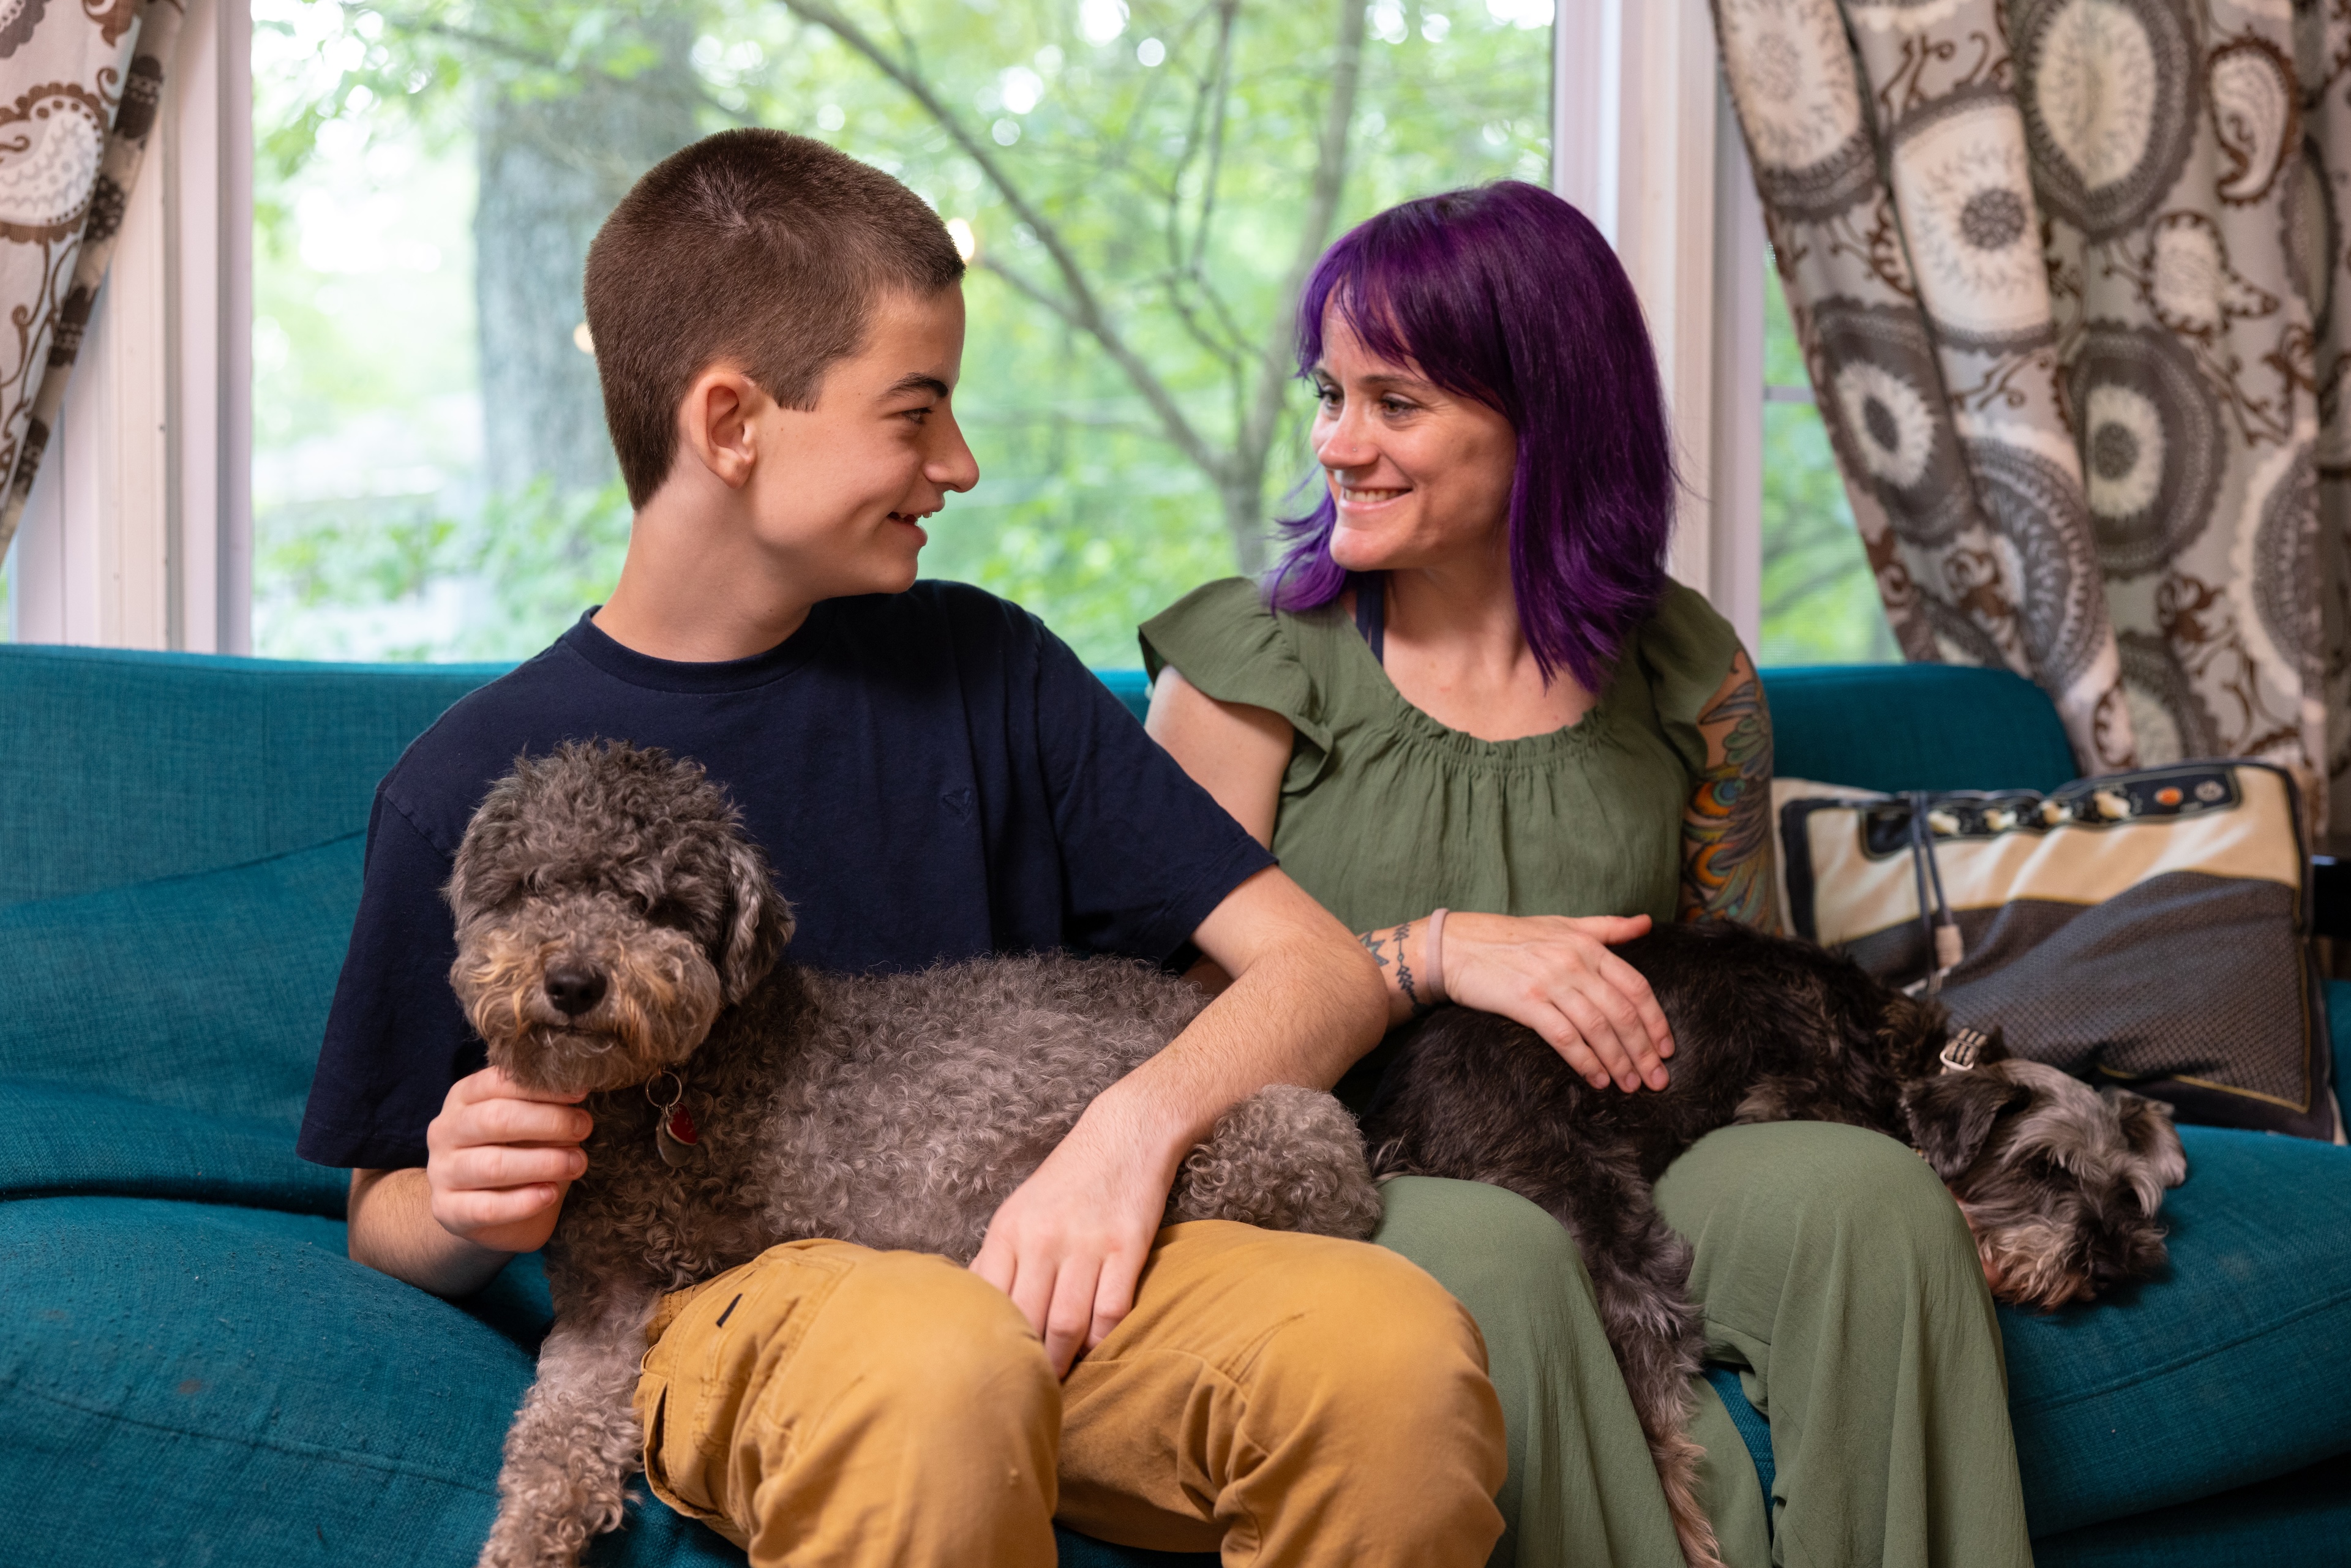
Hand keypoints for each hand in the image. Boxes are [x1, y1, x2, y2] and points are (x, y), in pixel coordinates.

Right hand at [424, 1065, 592, 1254]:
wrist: (482, 1208)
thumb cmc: (515, 1153)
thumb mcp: (528, 1125)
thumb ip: (542, 1108)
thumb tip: (578, 1091)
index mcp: (464, 1098)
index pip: (498, 1082)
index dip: (541, 1087)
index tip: (579, 1094)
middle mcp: (446, 1131)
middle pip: (496, 1119)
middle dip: (549, 1122)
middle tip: (584, 1128)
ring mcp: (442, 1172)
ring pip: (492, 1165)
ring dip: (544, 1163)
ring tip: (577, 1163)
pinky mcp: (448, 1210)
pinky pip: (487, 1207)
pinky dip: (524, 1202)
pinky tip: (549, 1194)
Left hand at [970, 1114, 1172, 1376]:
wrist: (1125, 1132)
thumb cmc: (1067, 1180)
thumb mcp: (1018, 1211)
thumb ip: (998, 1260)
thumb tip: (974, 1313)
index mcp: (1008, 1231)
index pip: (984, 1301)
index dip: (985, 1344)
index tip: (987, 1373)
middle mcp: (1042, 1238)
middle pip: (1024, 1322)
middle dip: (1023, 1365)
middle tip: (1024, 1396)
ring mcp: (1086, 1243)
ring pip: (1065, 1325)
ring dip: (1061, 1363)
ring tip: (1058, 1388)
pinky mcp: (1127, 1246)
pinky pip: (1110, 1311)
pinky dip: (1101, 1341)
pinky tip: (1095, 1352)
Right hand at [1441, 911, 1675, 1091]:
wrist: (1456, 945)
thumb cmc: (1509, 937)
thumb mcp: (1562, 924)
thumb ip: (1606, 928)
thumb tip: (1646, 923)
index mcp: (1588, 945)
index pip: (1637, 987)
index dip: (1657, 1021)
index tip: (1667, 1049)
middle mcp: (1574, 962)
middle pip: (1623, 1013)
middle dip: (1644, 1051)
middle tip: (1657, 1080)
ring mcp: (1550, 982)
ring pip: (1599, 1028)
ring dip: (1619, 1062)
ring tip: (1630, 1086)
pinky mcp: (1526, 1002)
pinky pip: (1565, 1037)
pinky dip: (1585, 1062)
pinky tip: (1596, 1080)